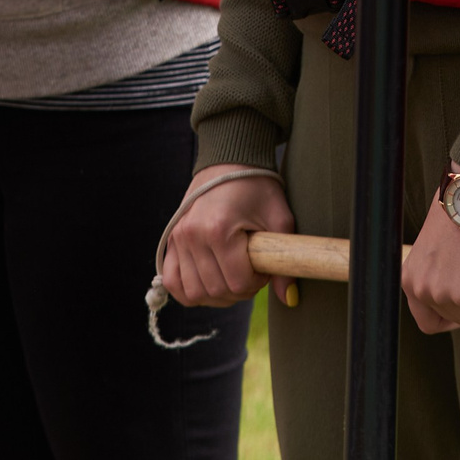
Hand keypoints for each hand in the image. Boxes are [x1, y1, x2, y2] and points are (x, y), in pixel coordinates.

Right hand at [160, 167, 296, 309]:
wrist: (229, 160)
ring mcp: (178, 238)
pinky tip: (208, 283)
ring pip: (194, 293)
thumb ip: (284, 257)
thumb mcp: (279, 217)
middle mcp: (192, 236)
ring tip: (232, 278)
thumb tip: (288, 298)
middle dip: (240, 291)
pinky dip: (189, 291)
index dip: (257, 284)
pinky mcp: (171, 240)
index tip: (264, 269)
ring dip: (216, 295)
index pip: (238, 283)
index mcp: (219, 229)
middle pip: (216, 291)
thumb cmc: (257, 186)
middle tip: (251, 273)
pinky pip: (172, 282)